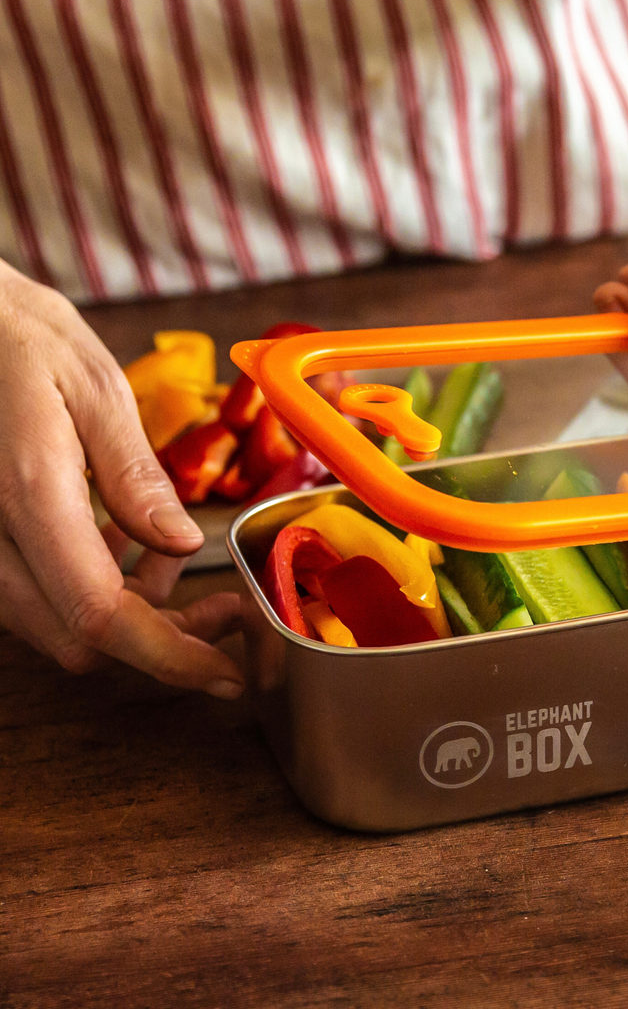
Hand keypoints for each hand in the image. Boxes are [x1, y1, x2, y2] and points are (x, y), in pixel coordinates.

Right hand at [0, 260, 242, 695]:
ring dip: (127, 611)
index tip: (226, 674)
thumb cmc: (11, 335)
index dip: (168, 658)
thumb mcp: (90, 384)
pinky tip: (121, 539)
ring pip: (56, 624)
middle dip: (162, 637)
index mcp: (25, 494)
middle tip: (224, 606)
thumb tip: (183, 543)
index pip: (98, 615)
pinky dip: (89, 586)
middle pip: (80, 638)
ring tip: (168, 549)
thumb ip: (134, 473)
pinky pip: (33, 594)